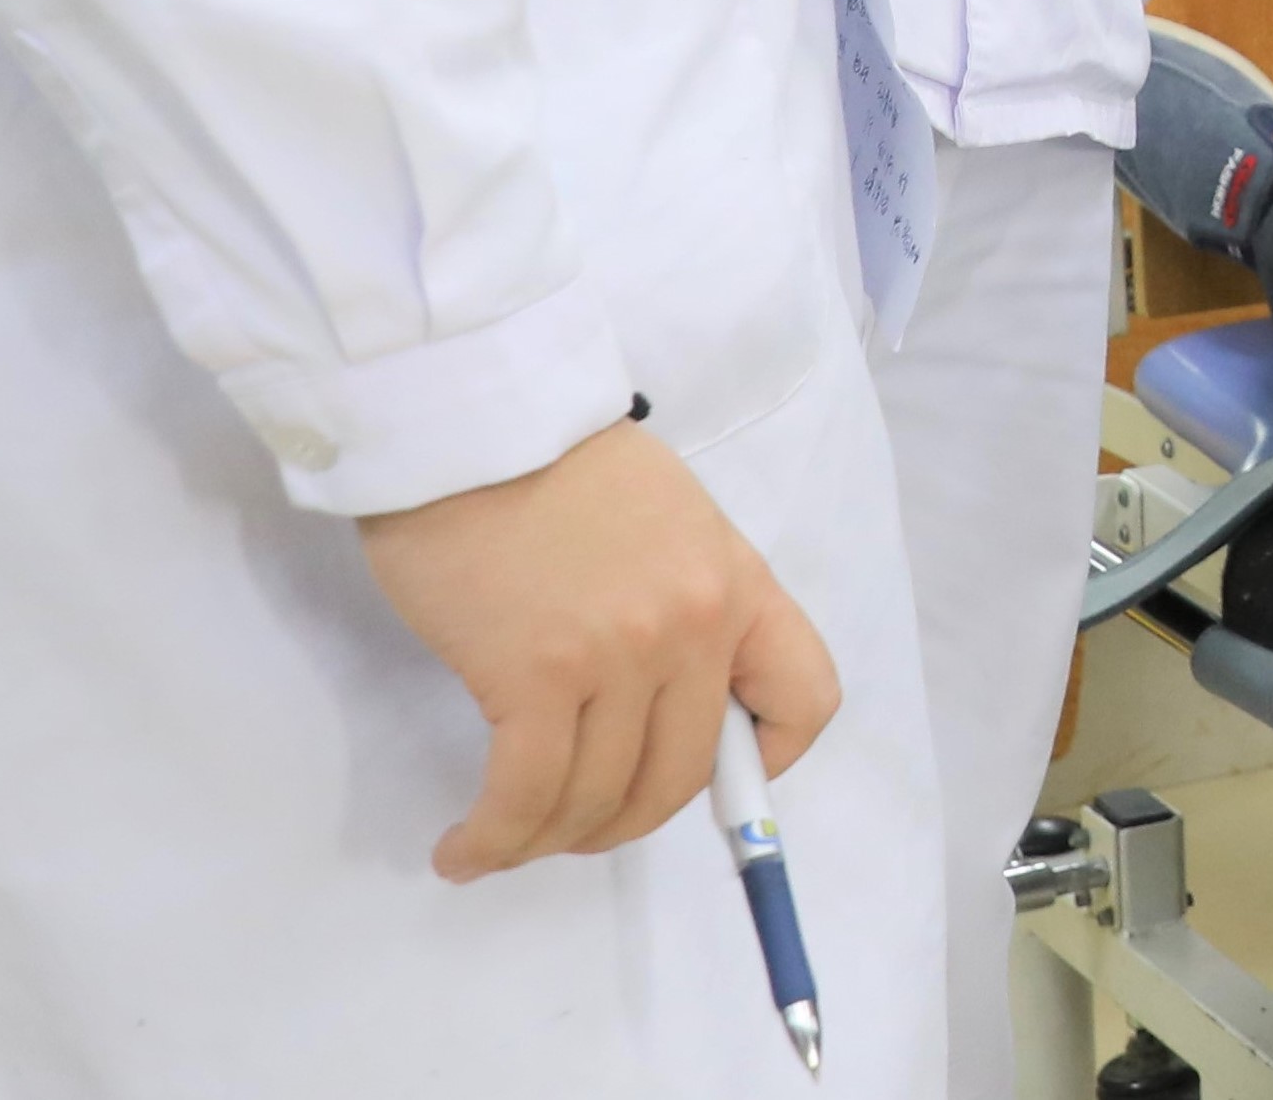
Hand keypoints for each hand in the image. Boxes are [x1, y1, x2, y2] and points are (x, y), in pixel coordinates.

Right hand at [353, 417, 837, 880]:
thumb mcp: (671, 529)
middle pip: (683, 776)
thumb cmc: (560, 469)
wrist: (477, 423)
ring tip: (504, 842)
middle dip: (626, 820)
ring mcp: (618, 655)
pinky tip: (466, 849)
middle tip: (575, 823)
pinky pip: (526, 796)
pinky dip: (494, 840)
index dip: (765, 762)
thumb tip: (671, 705)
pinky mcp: (532, 677)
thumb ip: (686, 610)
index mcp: (739, 584)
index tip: (709, 781)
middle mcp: (694, 627)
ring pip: (601, 797)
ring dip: (551, 840)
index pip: (806, 699)